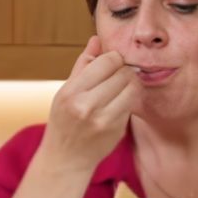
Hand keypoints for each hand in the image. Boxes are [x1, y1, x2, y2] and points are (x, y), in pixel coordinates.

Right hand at [40, 36, 139, 173]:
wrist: (66, 157)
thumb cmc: (65, 119)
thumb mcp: (66, 90)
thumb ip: (83, 64)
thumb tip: (97, 40)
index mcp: (71, 92)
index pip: (107, 62)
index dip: (114, 58)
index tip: (112, 62)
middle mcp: (87, 106)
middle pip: (124, 74)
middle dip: (124, 71)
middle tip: (118, 75)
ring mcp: (104, 120)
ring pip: (133, 89)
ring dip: (131, 85)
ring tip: (120, 88)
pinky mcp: (117, 130)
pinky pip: (132, 105)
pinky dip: (129, 101)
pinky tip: (118, 104)